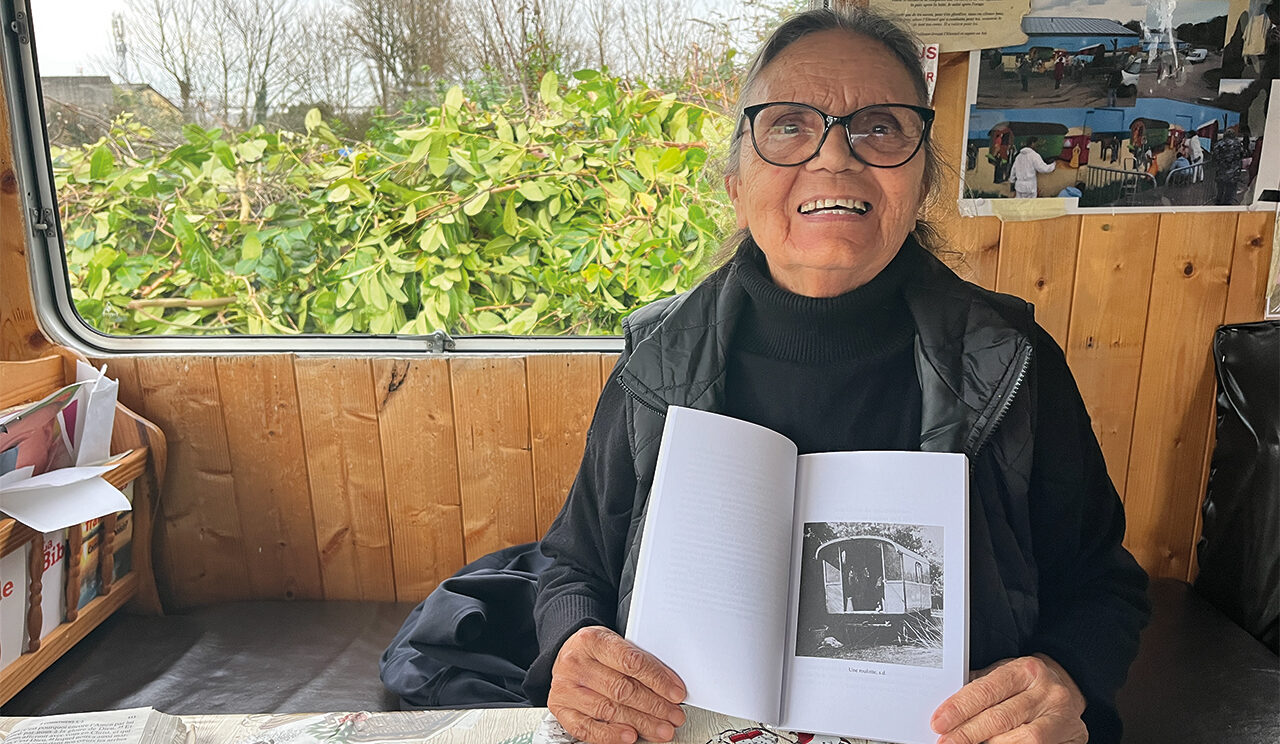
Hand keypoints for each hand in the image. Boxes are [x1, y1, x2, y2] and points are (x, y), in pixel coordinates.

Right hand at [548, 625, 686, 743]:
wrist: (566, 654)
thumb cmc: (595, 651)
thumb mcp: (615, 643)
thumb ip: (637, 661)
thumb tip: (669, 687)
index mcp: (592, 640)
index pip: (631, 662)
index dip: (658, 680)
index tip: (676, 693)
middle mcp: (575, 663)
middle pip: (621, 689)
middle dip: (653, 706)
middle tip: (673, 716)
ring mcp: (565, 687)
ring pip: (608, 710)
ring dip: (640, 723)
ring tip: (660, 729)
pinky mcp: (560, 708)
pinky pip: (586, 728)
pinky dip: (611, 735)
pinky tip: (631, 736)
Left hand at [930, 654, 1086, 743]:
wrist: (1069, 689)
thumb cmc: (1027, 685)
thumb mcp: (1004, 676)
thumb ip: (979, 689)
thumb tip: (947, 710)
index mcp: (1026, 670)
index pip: (986, 690)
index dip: (960, 708)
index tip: (939, 723)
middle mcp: (1047, 692)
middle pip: (1001, 717)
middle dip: (968, 733)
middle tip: (946, 742)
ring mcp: (1061, 716)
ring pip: (1023, 738)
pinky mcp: (1074, 737)